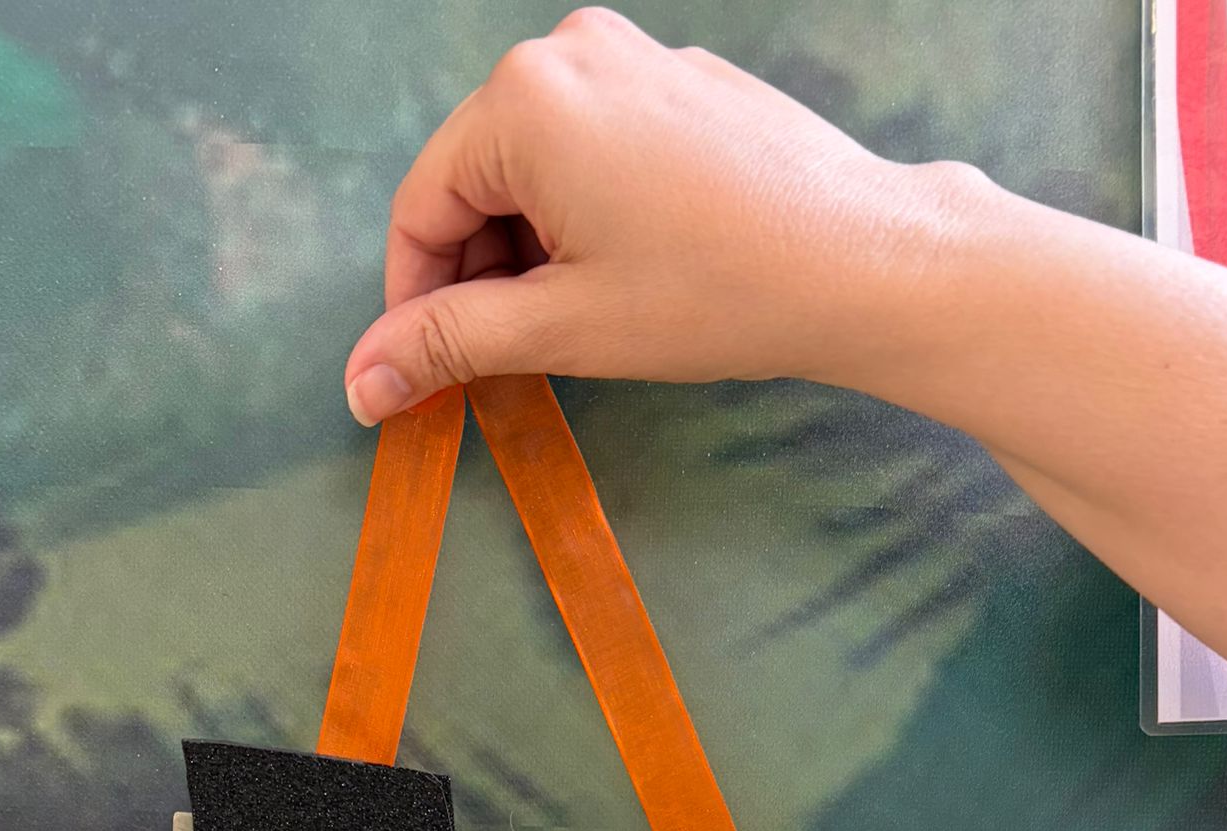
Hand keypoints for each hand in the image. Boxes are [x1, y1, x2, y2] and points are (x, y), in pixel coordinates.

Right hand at [344, 8, 975, 422]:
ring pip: (538, 169)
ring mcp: (633, 59)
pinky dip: (588, 216)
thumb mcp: (563, 328)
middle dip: (478, 274)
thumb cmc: (719, 292)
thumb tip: (363, 380)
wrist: (862, 263)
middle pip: (477, 181)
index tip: (421, 371)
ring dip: (534, 251)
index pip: (421, 207)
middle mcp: (569, 54)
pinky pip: (598, 149)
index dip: (412, 302)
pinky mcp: (682, 83)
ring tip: (582, 322)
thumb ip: (450, 343)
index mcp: (522, 101)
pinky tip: (633, 278)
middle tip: (508, 361)